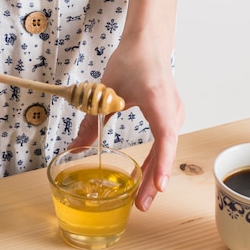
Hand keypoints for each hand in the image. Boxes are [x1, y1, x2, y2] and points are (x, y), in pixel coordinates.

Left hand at [69, 32, 184, 211]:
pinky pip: (165, 144)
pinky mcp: (170, 116)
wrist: (149, 43)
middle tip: (140, 205)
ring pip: (166, 150)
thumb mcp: (106, 91)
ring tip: (140, 197)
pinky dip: (156, 161)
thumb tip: (75, 148)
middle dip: (153, 180)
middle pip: (166, 151)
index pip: (164, 138)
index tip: (157, 187)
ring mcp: (174, 114)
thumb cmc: (132, 60)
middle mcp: (172, 111)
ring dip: (154, 172)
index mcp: (158, 102)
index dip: (161, 165)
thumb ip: (92, 121)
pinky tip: (144, 175)